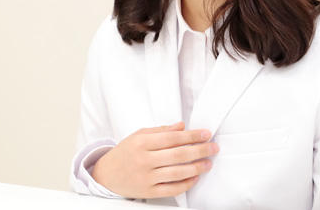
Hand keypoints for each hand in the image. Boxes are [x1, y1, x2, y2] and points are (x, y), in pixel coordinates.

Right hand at [91, 121, 219, 198]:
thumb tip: (182, 126)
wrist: (106, 175)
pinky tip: (195, 177)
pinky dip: (186, 184)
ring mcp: (146, 178)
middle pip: (178, 155)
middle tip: (213, 147)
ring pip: (177, 173)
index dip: (192, 136)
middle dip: (200, 150)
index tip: (206, 134)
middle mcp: (144, 160)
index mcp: (142, 142)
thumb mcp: (139, 136)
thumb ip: (161, 130)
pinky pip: (171, 189)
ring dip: (196, 167)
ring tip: (208, 163)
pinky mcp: (148, 192)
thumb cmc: (125, 153)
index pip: (173, 138)